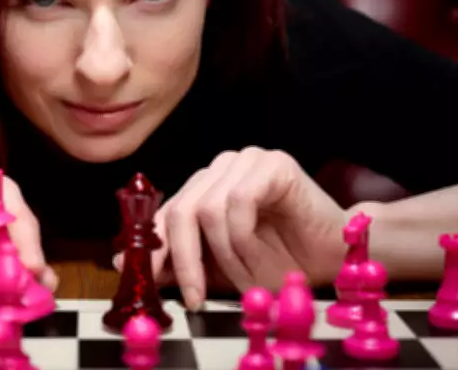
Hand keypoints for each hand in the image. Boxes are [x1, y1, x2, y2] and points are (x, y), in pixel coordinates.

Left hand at [114, 147, 346, 307]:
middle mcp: (220, 169)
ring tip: (248, 279)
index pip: (166, 213)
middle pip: (182, 210)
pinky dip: (244, 238)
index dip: (154, 248)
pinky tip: (261, 255)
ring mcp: (245, 160)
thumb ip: (177, 262)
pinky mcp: (271, 163)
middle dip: (184, 260)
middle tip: (195, 297)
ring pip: (208, 208)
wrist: (336, 255)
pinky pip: (239, 201)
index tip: (145, 282)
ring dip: (226, 255)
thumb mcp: (220, 268)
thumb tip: (121, 259)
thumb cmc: (281, 260)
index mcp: (205, 187)